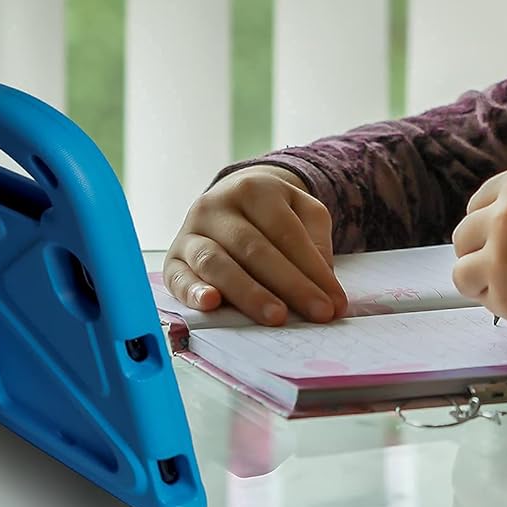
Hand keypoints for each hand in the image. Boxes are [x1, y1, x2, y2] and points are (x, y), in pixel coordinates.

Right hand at [162, 166, 347, 325]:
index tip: (334, 303)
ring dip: (247, 293)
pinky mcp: (173, 258)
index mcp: (254, 189)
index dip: (312, 269)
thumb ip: (316, 241)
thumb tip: (323, 284)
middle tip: (316, 313)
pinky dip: (193, 292)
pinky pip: (179, 277)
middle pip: (254, 248)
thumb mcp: (303, 211)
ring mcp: (190, 231)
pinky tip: (212, 304)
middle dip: (289, 285)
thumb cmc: (274, 213)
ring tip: (276, 317)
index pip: (286, 232)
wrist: (231, 198)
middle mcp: (216, 206)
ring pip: (217, 262)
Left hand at [451, 166, 506, 337]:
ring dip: (485, 283)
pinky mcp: (504, 295)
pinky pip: (485, 301)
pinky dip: (504, 306)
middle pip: (463, 236)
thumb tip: (482, 234)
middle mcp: (505, 213)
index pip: (477, 203)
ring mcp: (500, 255)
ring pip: (462, 272)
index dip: (489, 225)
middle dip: (481, 254)